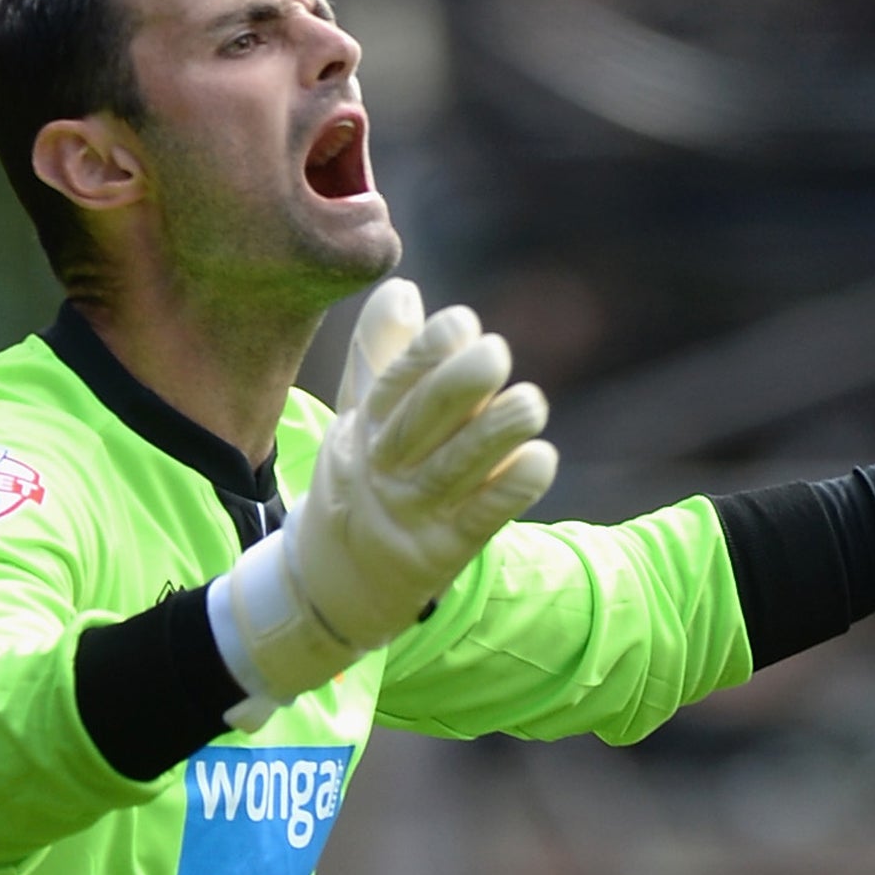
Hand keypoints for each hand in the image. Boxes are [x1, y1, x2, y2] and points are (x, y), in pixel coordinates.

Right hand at [212, 279, 557, 713]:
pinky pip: (477, 521)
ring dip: (492, 436)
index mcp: (363, 430)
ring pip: (452, 473)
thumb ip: (382, 355)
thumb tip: (402, 290)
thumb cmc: (364, 479)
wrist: (333, 584)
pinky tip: (540, 460)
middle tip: (497, 352)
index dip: (423, 353)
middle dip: (455, 387)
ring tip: (532, 403)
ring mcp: (409, 516)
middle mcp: (382, 471)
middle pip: (416, 426)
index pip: (390, 387)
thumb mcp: (361, 418)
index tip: (460, 321)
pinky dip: (508, 492)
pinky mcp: (439, 556)